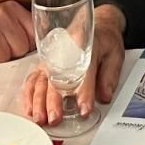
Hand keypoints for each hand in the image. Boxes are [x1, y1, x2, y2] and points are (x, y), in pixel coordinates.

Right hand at [0, 1, 34, 66]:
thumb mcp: (6, 21)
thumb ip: (24, 28)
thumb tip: (46, 44)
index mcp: (13, 9)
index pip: (33, 36)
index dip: (23, 46)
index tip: (12, 45)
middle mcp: (0, 14)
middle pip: (20, 49)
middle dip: (8, 53)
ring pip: (3, 58)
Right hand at [22, 4, 126, 126]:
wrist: (98, 25)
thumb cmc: (105, 41)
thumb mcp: (116, 54)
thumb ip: (110, 76)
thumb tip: (104, 96)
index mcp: (87, 47)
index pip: (84, 72)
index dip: (84, 92)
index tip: (85, 109)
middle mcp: (65, 52)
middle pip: (57, 78)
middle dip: (54, 101)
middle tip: (55, 118)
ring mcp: (51, 58)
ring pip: (41, 81)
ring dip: (39, 102)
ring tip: (41, 118)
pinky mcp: (44, 64)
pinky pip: (33, 80)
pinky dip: (29, 95)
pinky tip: (30, 109)